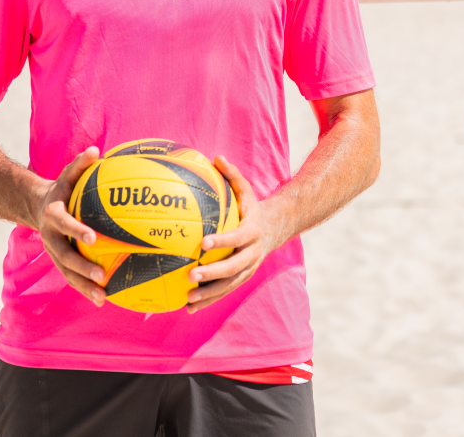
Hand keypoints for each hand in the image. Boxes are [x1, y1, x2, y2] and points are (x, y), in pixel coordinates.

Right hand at [36, 146, 106, 307]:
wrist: (38, 207)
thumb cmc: (62, 189)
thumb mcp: (68, 175)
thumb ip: (80, 164)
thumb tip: (96, 150)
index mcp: (53, 215)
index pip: (64, 223)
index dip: (77, 230)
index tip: (94, 238)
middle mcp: (50, 237)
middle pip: (64, 256)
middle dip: (82, 268)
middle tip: (102, 275)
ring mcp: (53, 252)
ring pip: (67, 272)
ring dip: (84, 286)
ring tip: (103, 297)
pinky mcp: (59, 262)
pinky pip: (72, 278)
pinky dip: (85, 289)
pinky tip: (103, 299)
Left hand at [186, 156, 273, 313]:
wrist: (276, 228)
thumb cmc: (251, 206)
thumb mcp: (245, 189)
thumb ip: (231, 174)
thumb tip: (216, 156)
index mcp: (251, 231)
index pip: (236, 237)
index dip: (222, 240)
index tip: (204, 243)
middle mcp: (252, 253)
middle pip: (233, 267)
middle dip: (213, 274)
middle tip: (191, 275)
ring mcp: (248, 269)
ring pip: (229, 285)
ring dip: (209, 294)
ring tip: (188, 300)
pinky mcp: (242, 278)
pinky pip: (224, 292)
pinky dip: (208, 301)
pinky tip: (188, 307)